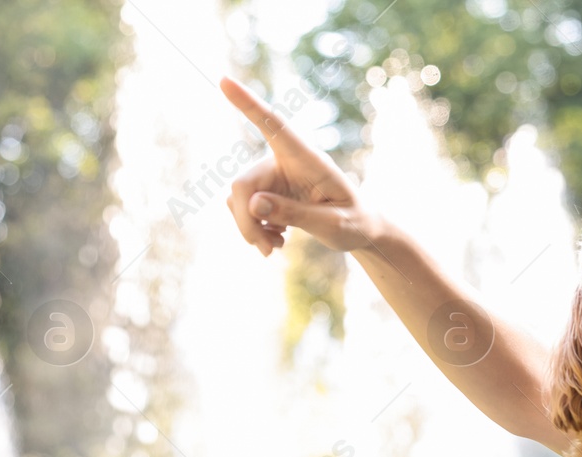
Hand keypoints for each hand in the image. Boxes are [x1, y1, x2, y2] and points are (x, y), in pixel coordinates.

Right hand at [218, 76, 381, 255]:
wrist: (358, 230)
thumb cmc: (354, 222)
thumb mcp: (333, 224)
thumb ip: (296, 214)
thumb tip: (253, 203)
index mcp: (308, 158)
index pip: (274, 126)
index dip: (248, 104)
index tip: (224, 80)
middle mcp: (284, 161)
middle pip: (243, 184)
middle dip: (246, 220)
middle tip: (265, 250)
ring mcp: (272, 176)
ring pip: (239, 200)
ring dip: (251, 228)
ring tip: (275, 247)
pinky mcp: (266, 191)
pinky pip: (243, 209)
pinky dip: (254, 228)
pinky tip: (275, 240)